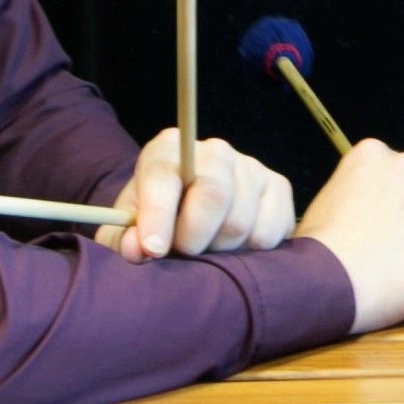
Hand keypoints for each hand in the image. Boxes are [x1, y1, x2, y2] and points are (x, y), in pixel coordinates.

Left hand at [100, 128, 296, 261]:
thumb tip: (139, 249)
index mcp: (169, 150)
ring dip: (220, 250)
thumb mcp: (130, 228)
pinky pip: (269, 232)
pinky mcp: (279, 187)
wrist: (192, 210)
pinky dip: (250, 252)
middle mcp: (214, 151)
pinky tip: (234, 247)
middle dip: (193, 237)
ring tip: (206, 250)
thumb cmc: (157, 220)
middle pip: (213, 194)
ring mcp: (251, 167)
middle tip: (182, 254)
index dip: (157, 215)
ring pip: (241, 221)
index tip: (152, 249)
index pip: (165, 176)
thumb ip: (125, 239)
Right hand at [295, 138, 403, 333]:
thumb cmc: (318, 254)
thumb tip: (369, 209)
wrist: (329, 282)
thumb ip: (357, 193)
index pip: (400, 176)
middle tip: (396, 250)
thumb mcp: (327, 202)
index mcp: (372, 153)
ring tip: (403, 270)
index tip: (381, 229)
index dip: (394, 206)